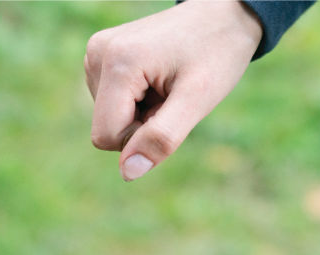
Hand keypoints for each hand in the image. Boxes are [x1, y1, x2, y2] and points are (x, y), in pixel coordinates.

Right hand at [85, 0, 262, 180]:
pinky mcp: (101, 56)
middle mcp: (97, 54)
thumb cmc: (216, 54)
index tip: (171, 110)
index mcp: (117, 63)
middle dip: (143, 125)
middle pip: (107, 128)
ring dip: (142, 113)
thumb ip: (162, 137)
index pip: (107, 137)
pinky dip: (138, 101)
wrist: (223, 16)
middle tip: (174, 96)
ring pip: (109, 118)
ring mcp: (96, 53)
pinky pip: (112, 103)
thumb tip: (127, 173)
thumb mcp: (196, 100)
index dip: (142, 139)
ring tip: (168, 85)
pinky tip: (159, 79)